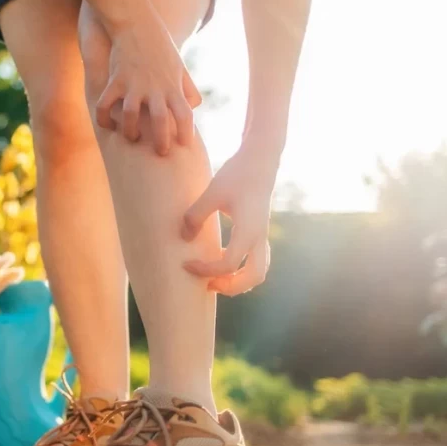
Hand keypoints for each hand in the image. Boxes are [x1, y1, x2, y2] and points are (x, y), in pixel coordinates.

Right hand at [96, 15, 202, 155]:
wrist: (136, 23)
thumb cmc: (160, 47)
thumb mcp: (179, 66)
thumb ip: (188, 88)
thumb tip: (194, 106)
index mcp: (173, 86)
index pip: (185, 114)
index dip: (186, 132)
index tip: (185, 145)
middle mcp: (155, 88)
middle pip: (160, 120)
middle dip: (161, 141)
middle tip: (161, 153)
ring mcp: (134, 84)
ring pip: (131, 116)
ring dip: (130, 132)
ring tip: (131, 137)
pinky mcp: (115, 80)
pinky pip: (106, 104)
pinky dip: (103, 118)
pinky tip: (106, 125)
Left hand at [181, 141, 280, 295]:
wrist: (261, 159)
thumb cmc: (237, 174)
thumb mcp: (212, 192)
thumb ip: (196, 215)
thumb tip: (184, 238)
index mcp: (248, 230)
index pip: (229, 264)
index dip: (206, 269)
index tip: (186, 264)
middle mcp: (259, 237)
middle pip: (254, 277)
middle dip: (231, 286)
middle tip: (207, 283)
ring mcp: (262, 235)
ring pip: (259, 271)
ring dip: (239, 280)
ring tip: (214, 277)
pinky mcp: (260, 231)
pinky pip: (257, 260)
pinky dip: (242, 269)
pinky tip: (220, 259)